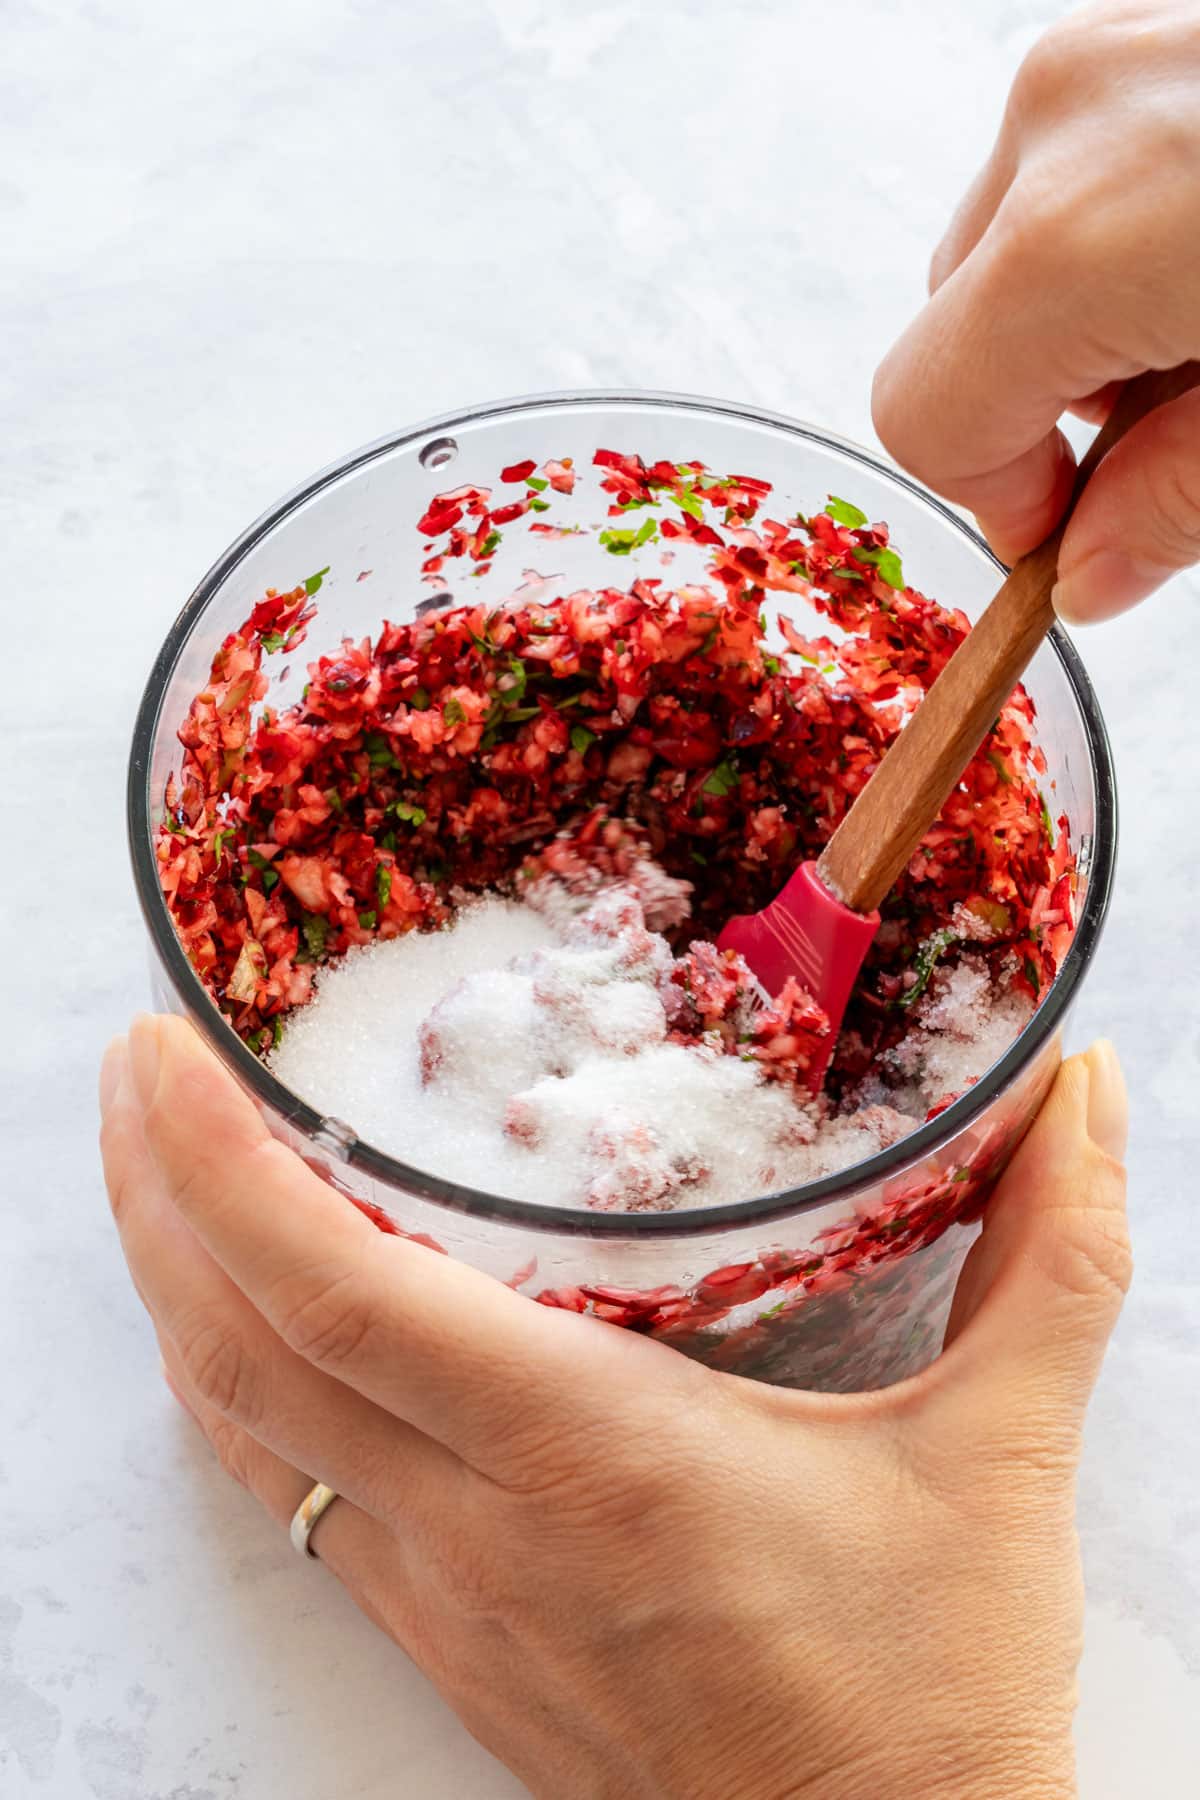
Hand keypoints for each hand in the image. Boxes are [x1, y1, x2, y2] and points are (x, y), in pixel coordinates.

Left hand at [101, 1016, 1129, 1799]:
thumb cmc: (929, 1705)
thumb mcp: (1003, 1461)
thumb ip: (1051, 1256)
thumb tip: (1087, 1093)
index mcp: (584, 1455)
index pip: (334, 1291)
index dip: (219, 1166)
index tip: (162, 1053)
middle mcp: (476, 1526)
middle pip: (238, 1348)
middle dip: (153, 1195)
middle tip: (126, 1065)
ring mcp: (442, 1597)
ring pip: (242, 1428)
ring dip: (171, 1287)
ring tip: (149, 1168)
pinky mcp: (446, 1644)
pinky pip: (291, 1493)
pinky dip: (235, 1386)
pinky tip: (241, 1331)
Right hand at [872, 0, 1199, 624]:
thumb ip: (1177, 505)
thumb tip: (1090, 574)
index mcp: (1077, 234)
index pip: (924, 417)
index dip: (991, 501)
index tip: (1077, 535)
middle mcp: (1062, 120)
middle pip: (955, 328)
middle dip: (1048, 410)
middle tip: (1181, 429)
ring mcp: (1104, 51)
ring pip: (1011, 251)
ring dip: (1086, 324)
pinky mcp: (1144, 28)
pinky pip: (1076, 171)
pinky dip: (1125, 240)